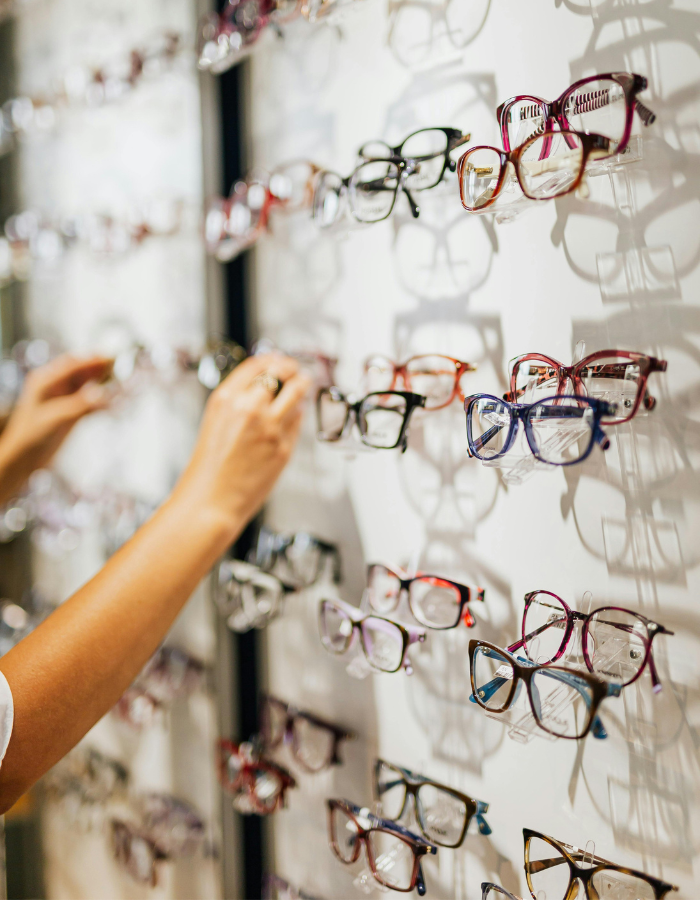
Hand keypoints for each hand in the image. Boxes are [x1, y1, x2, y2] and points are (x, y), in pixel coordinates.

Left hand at [0, 354, 111, 503]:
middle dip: (102, 369)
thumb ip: (79, 405)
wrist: (25, 459)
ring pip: (90, 386)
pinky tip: (116, 403)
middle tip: (122, 365)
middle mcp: (56, 386)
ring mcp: (66, 399)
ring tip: (123, 382)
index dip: (92, 359)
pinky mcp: (74, 412)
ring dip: (106, 385)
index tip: (110, 357)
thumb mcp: (54, 418)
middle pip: (83, 372)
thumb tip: (102, 394)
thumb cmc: (30, 436)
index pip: (72, 364)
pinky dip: (104, 402)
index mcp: (45, 381)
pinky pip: (93, 403)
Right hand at [172, 354, 311, 540]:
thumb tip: (266, 386)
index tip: (281, 360)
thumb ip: (239, 402)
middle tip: (296, 371)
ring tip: (305, 384)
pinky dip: (299, 413)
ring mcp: (270, 427)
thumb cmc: (209, 467)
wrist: (211, 500)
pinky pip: (298, 420)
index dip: (273, 359)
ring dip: (303, 386)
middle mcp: (249, 408)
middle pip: (281, 373)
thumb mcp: (215, 422)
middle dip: (292, 370)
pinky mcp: (284, 446)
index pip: (258, 364)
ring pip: (297, 393)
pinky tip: (296, 413)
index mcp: (226, 399)